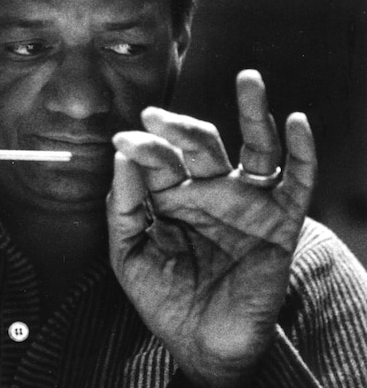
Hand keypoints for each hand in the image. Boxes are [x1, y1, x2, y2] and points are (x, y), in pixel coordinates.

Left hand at [107, 70, 316, 386]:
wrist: (201, 342)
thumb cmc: (162, 297)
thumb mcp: (128, 253)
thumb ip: (121, 207)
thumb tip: (122, 156)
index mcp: (171, 196)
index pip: (158, 158)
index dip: (143, 146)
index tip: (122, 140)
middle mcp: (209, 191)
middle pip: (200, 144)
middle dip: (179, 126)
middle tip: (153, 115)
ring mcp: (246, 203)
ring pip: (254, 148)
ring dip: (254, 112)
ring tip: (248, 78)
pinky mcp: (279, 222)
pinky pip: (295, 182)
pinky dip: (301, 152)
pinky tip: (295, 123)